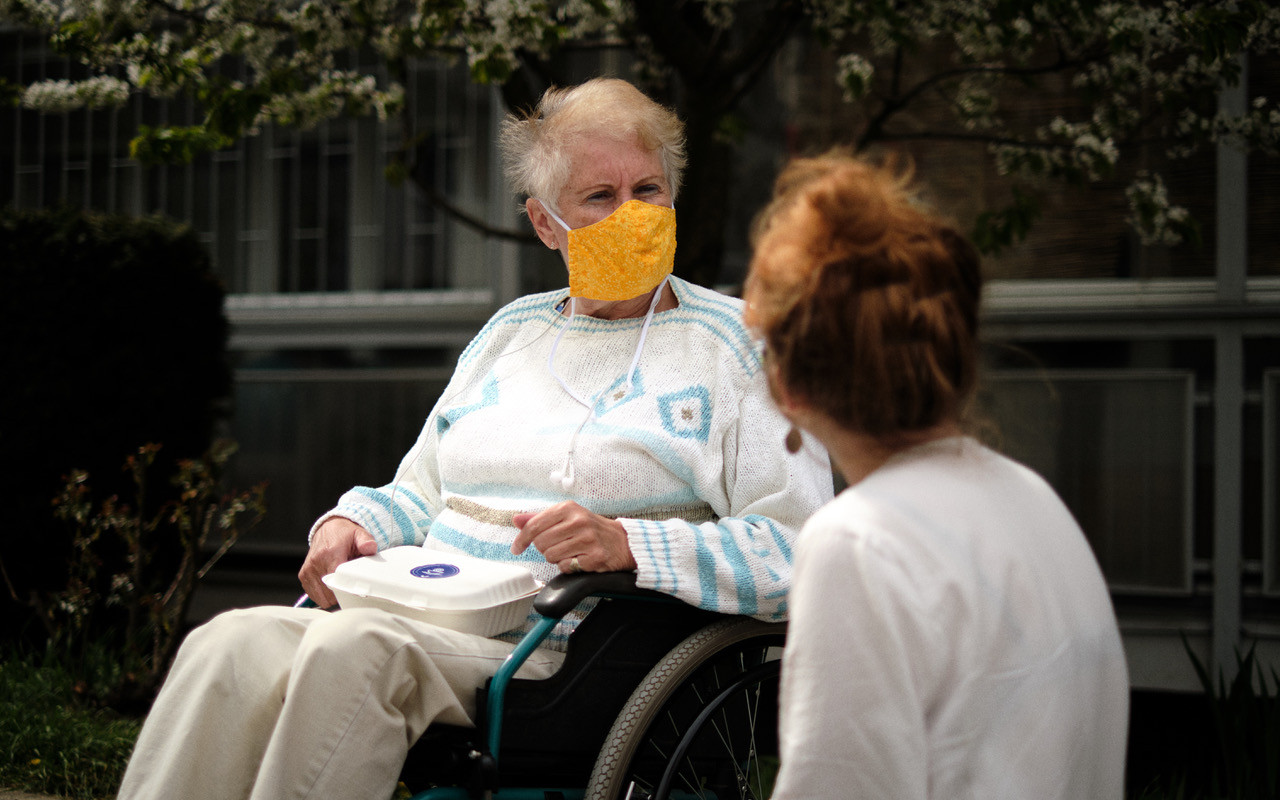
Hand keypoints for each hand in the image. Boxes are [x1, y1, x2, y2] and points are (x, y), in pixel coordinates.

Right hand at [298, 517, 377, 607]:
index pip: (336, 579)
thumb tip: (370, 547)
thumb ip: (366, 541)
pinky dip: (323, 595)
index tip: (356, 591)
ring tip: (340, 585)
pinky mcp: (303, 575)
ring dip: (332, 596)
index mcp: (330, 553)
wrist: (328, 529)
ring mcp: (308, 570)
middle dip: (342, 593)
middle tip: (350, 587)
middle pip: (329, 591)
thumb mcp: (358, 534)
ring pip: (321, 597)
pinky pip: (314, 594)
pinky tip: (331, 586)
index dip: (347, 588)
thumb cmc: (343, 534)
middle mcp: (316, 562)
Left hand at [511, 501, 637, 573]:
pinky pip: (565, 567)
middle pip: (541, 543)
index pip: (534, 525)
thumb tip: (516, 519)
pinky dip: (568, 566)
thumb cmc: (590, 528)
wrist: (621, 541)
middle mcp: (578, 521)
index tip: (516, 548)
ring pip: (551, 556)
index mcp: (568, 508)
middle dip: (545, 549)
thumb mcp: (566, 517)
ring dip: (556, 558)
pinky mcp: (594, 557)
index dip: (521, 539)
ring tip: (569, 552)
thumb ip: (540, 518)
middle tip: (558, 546)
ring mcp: (588, 539)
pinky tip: (578, 559)